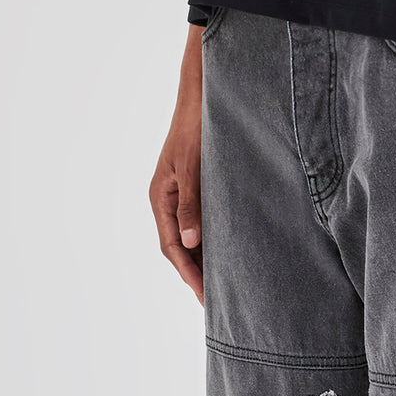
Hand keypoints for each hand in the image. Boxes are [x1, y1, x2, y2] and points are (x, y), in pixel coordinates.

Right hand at [149, 25, 203, 303]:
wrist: (204, 93)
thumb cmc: (196, 125)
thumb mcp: (193, 165)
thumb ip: (191, 203)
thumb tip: (192, 243)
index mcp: (161, 197)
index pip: (172, 247)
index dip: (188, 274)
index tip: (205, 296)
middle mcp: (170, 200)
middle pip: (182, 248)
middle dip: (197, 275)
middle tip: (218, 302)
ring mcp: (184, 195)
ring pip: (194, 238)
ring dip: (207, 261)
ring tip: (227, 286)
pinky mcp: (201, 189)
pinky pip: (206, 223)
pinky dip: (216, 242)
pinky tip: (233, 254)